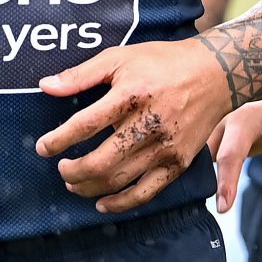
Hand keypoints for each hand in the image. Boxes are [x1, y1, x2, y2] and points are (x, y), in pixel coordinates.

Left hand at [35, 39, 232, 213]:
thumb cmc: (164, 62)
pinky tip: (102, 202)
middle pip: (99, 162)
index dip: (57, 140)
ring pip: (118, 180)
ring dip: (88, 187)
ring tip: (75, 182)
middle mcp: (149, 124)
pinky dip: (119, 203)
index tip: (43, 147)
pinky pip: (145, 193)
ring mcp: (166, 147)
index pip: (84, 125)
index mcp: (132, 94)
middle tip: (62, 168)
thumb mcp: (121, 57)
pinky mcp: (178, 162)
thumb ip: (81, 75)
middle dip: (71, 171)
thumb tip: (45, 87)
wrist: (217, 74)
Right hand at [212, 87, 261, 210]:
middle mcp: (225, 122)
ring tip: (202, 203)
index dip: (226, 182)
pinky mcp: (218, 141)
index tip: (224, 208)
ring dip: (199, 180)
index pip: (231, 154)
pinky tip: (202, 193)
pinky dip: (202, 176)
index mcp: (246, 118)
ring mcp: (219, 131)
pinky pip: (203, 161)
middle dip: (204, 183)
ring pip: (200, 160)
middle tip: (213, 209)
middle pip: (208, 158)